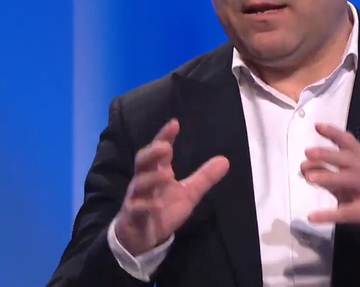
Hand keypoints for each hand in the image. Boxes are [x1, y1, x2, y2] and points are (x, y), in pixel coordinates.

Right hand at [114, 119, 229, 255]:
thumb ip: (204, 177)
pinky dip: (146, 206)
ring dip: (151, 179)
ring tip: (166, 176)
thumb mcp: (188, 193)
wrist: (142, 235)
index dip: (165, 137)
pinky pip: (137, 209)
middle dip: (152, 153)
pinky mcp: (134, 215)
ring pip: (139, 184)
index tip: (174, 124)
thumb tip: (225, 160)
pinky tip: (157, 206)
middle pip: (142, 161)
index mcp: (158, 172)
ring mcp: (138, 197)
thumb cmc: (163, 208)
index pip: (159, 150)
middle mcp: (145, 181)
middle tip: (165, 147)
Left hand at [301, 123, 359, 246]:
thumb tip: (304, 165)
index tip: (317, 125)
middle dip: (329, 154)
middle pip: (349, 160)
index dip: (334, 133)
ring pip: (351, 180)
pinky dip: (329, 214)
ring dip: (330, 177)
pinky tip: (313, 216)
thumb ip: (327, 172)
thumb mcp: (348, 181)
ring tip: (309, 176)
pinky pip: (347, 212)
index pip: (349, 143)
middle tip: (308, 152)